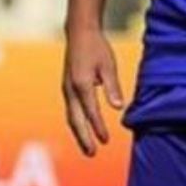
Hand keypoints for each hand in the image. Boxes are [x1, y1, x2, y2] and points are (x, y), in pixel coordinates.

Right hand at [62, 24, 123, 155]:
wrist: (79, 32)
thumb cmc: (97, 47)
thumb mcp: (108, 65)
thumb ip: (112, 87)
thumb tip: (118, 108)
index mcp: (82, 83)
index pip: (91, 111)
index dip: (98, 127)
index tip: (106, 140)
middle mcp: (71, 87)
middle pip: (76, 118)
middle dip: (83, 137)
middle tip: (92, 154)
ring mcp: (66, 87)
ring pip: (71, 116)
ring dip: (78, 133)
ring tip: (88, 148)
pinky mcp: (67, 86)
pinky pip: (70, 109)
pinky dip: (76, 122)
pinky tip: (82, 129)